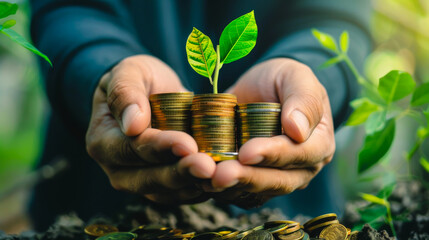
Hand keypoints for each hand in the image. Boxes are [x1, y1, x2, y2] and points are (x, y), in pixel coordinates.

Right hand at [86, 55, 215, 203]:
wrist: (148, 94)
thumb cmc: (137, 79)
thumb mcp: (128, 73)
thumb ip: (125, 93)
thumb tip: (132, 124)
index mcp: (104, 141)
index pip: (132, 148)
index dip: (160, 148)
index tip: (187, 144)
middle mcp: (117, 169)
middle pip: (149, 178)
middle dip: (180, 173)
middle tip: (207, 167)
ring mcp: (139, 182)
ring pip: (167, 192)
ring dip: (193, 185)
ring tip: (218, 176)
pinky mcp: (161, 187)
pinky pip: (180, 194)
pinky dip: (199, 189)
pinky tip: (219, 182)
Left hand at [209, 58, 334, 207]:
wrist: (261, 89)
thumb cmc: (283, 80)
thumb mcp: (296, 77)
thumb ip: (303, 99)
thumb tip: (298, 131)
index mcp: (318, 143)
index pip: (299, 154)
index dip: (273, 155)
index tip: (247, 152)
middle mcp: (301, 168)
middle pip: (277, 181)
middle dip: (248, 179)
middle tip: (221, 175)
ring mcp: (277, 178)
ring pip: (256, 192)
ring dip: (231, 188)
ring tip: (206, 180)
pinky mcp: (254, 183)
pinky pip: (240, 193)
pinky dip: (222, 190)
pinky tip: (202, 182)